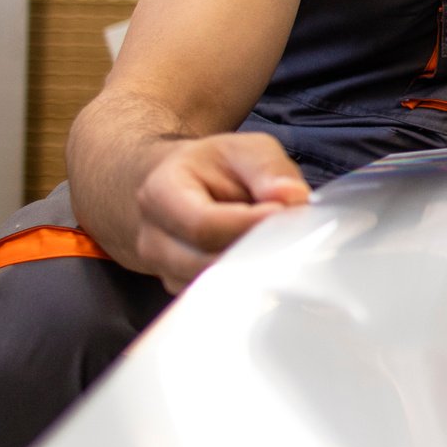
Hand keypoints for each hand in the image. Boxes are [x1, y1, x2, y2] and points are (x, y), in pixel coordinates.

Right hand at [130, 132, 309, 290]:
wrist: (183, 186)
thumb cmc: (216, 166)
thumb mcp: (246, 149)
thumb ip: (268, 169)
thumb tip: (293, 197)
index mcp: (160, 193)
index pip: (202, 225)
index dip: (247, 224)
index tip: (283, 213)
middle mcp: (153, 238)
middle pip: (207, 262)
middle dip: (255, 250)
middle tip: (291, 232)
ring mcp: (164, 270)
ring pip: (216, 286)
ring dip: (254, 268)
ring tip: (277, 242)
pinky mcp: (182, 289)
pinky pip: (218, 298)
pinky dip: (247, 282)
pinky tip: (264, 259)